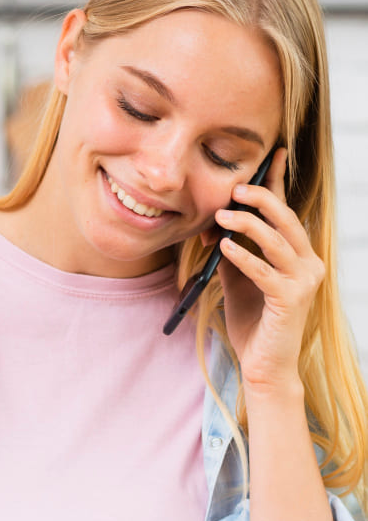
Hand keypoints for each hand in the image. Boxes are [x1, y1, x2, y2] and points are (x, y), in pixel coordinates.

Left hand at [213, 147, 324, 391]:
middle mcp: (308, 264)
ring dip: (247, 224)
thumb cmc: (253, 324)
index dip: (279, 183)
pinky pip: (265, 270)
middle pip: (286, 219)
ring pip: (277, 240)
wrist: (263, 366)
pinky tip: (223, 247)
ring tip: (222, 215)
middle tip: (235, 187)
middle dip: (261, 197)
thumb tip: (213, 225)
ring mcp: (303, 281)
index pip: (287, 213)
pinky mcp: (290, 299)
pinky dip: (243, 256)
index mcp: (298, 256)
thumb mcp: (238, 281)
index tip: (272, 155)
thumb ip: (232, 253)